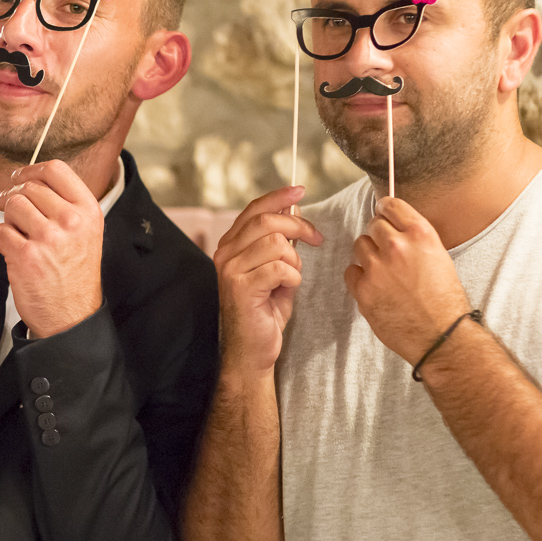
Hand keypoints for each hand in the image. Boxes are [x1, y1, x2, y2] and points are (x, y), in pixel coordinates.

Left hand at [0, 160, 102, 338]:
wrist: (72, 315)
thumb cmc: (75, 275)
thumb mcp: (85, 232)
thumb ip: (64, 204)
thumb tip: (30, 180)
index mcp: (88, 211)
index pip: (55, 170)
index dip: (31, 170)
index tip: (20, 177)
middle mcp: (71, 221)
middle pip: (29, 187)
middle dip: (13, 196)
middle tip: (8, 206)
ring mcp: (48, 238)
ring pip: (12, 205)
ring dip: (8, 217)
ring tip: (17, 232)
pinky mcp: (26, 255)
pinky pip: (1, 231)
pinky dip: (2, 239)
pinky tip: (14, 250)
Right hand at [211, 186, 322, 376]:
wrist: (252, 350)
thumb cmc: (264, 311)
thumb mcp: (274, 270)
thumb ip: (280, 244)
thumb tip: (294, 212)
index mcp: (230, 245)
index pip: (253, 209)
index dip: (278, 196)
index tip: (300, 190)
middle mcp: (225, 253)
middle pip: (267, 221)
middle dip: (299, 226)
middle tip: (316, 238)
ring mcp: (230, 270)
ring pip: (276, 243)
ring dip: (294, 260)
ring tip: (291, 277)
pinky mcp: (241, 287)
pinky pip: (279, 267)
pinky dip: (293, 278)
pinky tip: (287, 289)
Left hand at [343, 197, 469, 362]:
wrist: (442, 336)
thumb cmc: (445, 300)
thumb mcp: (439, 257)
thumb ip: (415, 239)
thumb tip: (396, 227)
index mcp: (421, 235)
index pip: (391, 205)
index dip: (385, 209)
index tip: (383, 212)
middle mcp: (397, 246)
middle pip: (373, 225)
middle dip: (379, 235)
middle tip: (388, 252)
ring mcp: (377, 268)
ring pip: (360, 246)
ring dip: (369, 255)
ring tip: (385, 273)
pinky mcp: (363, 289)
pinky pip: (351, 271)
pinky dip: (360, 277)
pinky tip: (376, 287)